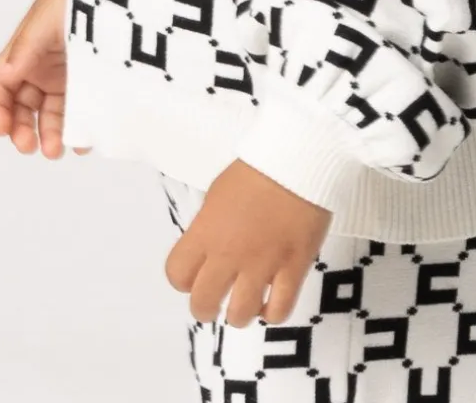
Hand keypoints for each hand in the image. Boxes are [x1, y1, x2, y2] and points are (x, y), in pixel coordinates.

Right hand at [0, 0, 90, 160]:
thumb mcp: (47, 19)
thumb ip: (26, 48)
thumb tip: (4, 75)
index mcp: (24, 51)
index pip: (0, 85)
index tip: (2, 130)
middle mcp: (40, 66)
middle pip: (21, 106)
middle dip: (21, 128)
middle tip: (30, 146)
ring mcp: (65, 75)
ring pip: (49, 114)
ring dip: (48, 134)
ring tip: (56, 150)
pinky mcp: (90, 81)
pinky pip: (78, 110)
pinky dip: (77, 129)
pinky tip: (81, 141)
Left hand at [164, 158, 333, 326]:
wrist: (298, 161)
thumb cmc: (255, 170)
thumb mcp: (218, 193)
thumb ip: (209, 226)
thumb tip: (210, 248)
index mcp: (206, 231)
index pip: (177, 274)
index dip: (184, 280)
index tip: (196, 275)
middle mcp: (229, 254)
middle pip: (203, 303)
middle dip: (205, 308)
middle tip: (216, 300)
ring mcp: (262, 265)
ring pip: (240, 315)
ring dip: (239, 314)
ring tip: (247, 303)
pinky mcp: (293, 269)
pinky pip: (279, 310)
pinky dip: (272, 314)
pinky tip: (271, 304)